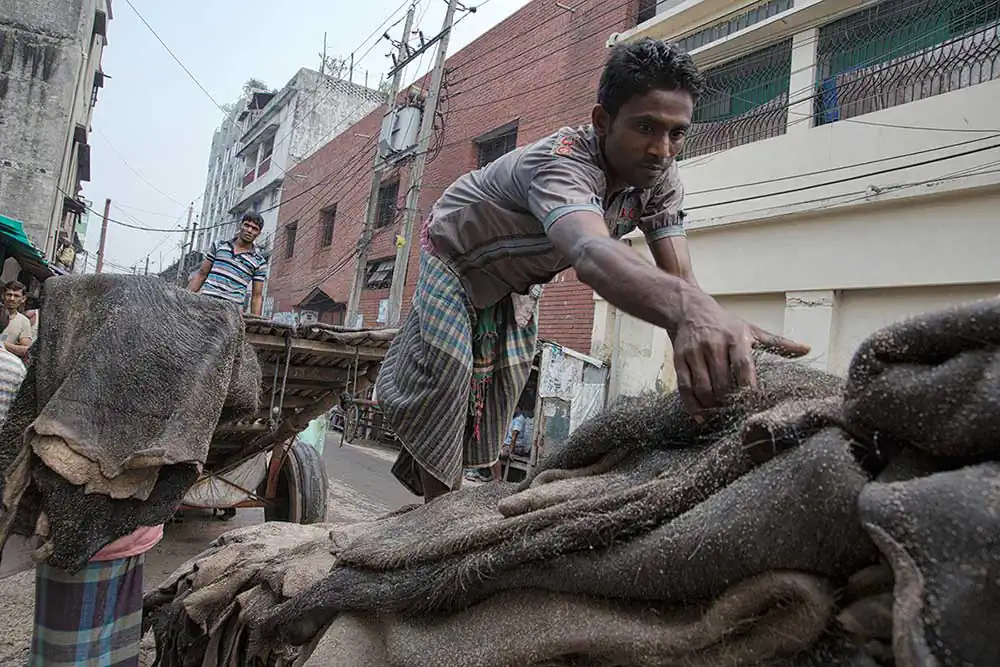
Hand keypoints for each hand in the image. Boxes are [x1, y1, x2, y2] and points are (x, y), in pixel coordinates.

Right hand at [671, 293, 809, 420]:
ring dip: (712, 406)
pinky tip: (701, 416)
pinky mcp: (679, 360)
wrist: (688, 310)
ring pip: (704, 388)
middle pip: (723, 382)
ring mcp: (695, 353)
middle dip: (730, 401)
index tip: (754, 403)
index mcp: (735, 337)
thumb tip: (807, 349)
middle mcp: (714, 344)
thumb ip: (778, 343)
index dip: (748, 387)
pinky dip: (693, 406)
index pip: (744, 366)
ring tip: (720, 413)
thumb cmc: (724, 323)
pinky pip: (685, 388)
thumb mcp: (752, 330)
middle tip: (736, 411)